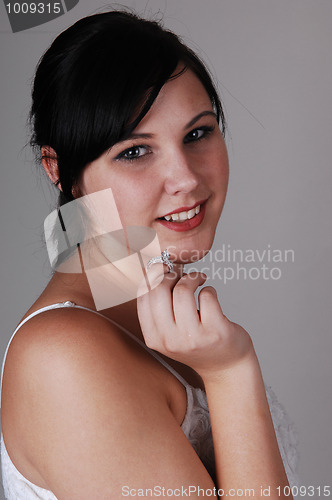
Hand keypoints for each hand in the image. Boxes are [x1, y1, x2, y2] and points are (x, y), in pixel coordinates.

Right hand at [137, 265, 254, 379]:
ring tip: (199, 280)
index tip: (163, 269)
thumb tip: (150, 268)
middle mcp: (170, 340)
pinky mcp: (216, 332)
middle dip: (171, 275)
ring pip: (182, 291)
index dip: (152, 276)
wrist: (225, 367)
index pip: (143, 297)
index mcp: (154, 338)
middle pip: (159, 291)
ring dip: (192, 278)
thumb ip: (159, 306)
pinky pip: (207, 295)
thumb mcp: (170, 331)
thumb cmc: (196, 342)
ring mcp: (193, 338)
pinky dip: (209, 289)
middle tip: (182, 276)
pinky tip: (210, 295)